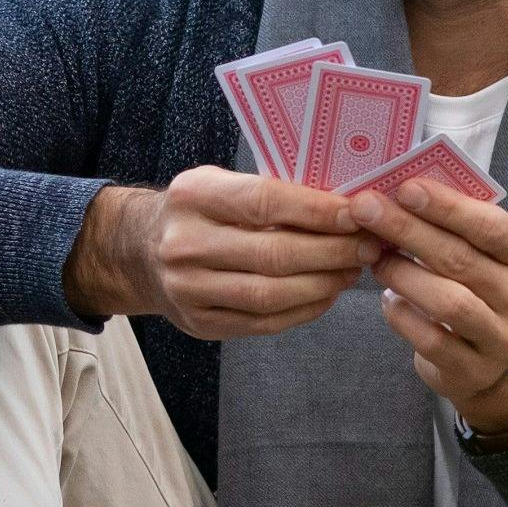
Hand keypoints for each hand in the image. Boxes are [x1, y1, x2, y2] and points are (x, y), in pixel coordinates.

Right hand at [68, 166, 372, 340]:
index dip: (317, 211)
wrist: (137, 252)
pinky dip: (304, 309)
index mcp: (193, 197)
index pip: (265, 203)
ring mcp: (188, 289)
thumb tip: (345, 204)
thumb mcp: (218, 183)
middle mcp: (184, 244)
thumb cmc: (197, 210)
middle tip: (369, 245)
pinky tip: (327, 294)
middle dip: (332, 251)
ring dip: (324, 284)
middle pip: (273, 254)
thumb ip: (270, 191)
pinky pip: (264, 322)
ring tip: (353, 270)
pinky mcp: (199, 323)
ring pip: (271, 294)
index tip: (359, 213)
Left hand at [350, 177, 507, 434]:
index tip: (405, 187)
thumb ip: (452, 224)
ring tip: (375, 259)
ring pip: (448, 301)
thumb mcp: (481, 253)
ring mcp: (501, 338)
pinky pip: (431, 339)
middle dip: (407, 229)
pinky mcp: (472, 370)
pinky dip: (402, 316)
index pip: (491, 225)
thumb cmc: (478, 288)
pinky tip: (388, 300)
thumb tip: (394, 190)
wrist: (498, 362)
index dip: (447, 206)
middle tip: (365, 209)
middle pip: (460, 259)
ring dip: (403, 274)